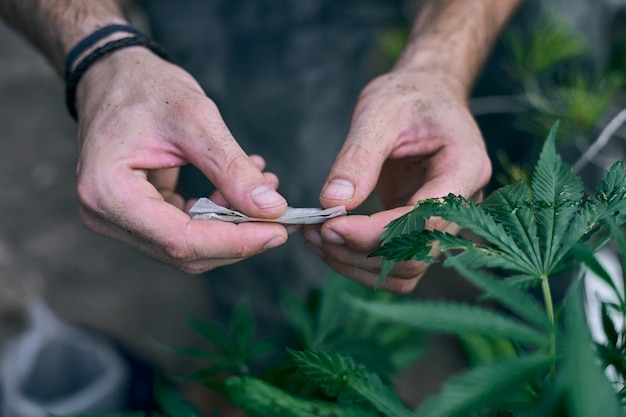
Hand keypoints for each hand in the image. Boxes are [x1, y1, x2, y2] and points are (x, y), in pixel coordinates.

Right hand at [74, 48, 289, 272]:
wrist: (116, 77)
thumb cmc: (146, 88)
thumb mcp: (195, 119)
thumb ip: (232, 168)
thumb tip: (272, 209)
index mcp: (107, 192)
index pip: (179, 240)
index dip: (234, 243)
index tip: (278, 231)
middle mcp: (104, 215)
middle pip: (184, 251)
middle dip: (238, 239)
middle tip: (281, 216)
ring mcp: (117, 219)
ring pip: (188, 247)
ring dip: (232, 227)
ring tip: (265, 192)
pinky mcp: (135, 217)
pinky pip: (183, 231)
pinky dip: (218, 216)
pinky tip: (241, 190)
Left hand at [303, 69, 491, 292]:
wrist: (426, 96)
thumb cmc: (408, 96)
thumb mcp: (379, 112)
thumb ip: (358, 157)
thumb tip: (332, 202)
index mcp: (465, 167)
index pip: (424, 220)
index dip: (375, 233)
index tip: (329, 225)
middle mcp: (463, 205)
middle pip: (415, 255)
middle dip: (360, 252)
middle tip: (315, 233)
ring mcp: (444, 222)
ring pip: (406, 271)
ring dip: (357, 265)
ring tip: (317, 240)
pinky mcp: (422, 230)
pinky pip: (396, 264)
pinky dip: (363, 263)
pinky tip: (332, 243)